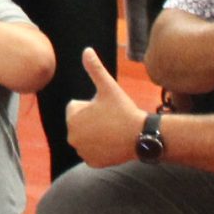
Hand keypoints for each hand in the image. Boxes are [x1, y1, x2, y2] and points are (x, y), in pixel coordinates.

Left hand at [66, 49, 146, 168]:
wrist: (141, 136)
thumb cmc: (124, 110)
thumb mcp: (108, 87)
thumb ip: (95, 68)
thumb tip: (86, 50)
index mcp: (72, 119)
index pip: (76, 108)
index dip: (91, 106)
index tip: (106, 109)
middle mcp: (72, 137)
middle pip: (81, 123)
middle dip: (92, 120)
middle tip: (111, 121)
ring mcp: (82, 152)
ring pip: (87, 137)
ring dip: (96, 134)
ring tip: (113, 131)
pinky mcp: (92, 163)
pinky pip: (93, 152)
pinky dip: (101, 149)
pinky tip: (113, 144)